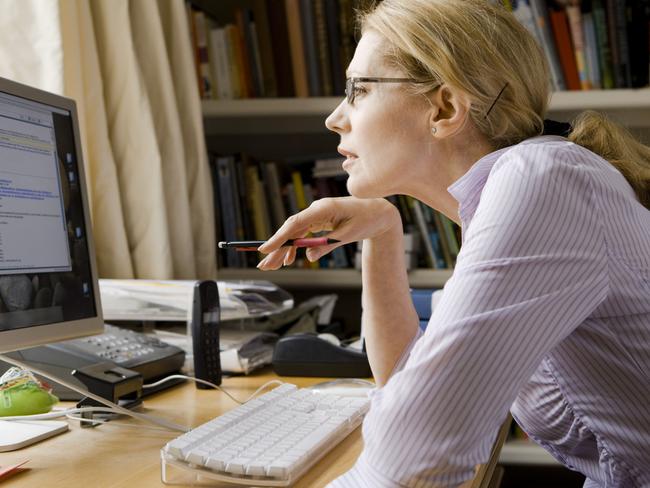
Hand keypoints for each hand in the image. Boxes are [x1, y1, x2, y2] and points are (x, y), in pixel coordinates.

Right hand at [256, 197, 401, 269]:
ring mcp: (317, 214)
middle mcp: (316, 209)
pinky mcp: (320, 220)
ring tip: (273, 266)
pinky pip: (303, 234)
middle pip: (291, 230)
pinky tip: (290, 259)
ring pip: (294, 233)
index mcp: (323, 209)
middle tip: (265, 265)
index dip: (279, 237)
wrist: (379, 212)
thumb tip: (310, 257)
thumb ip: (328, 245)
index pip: (295, 223)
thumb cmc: (367, 220)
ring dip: (284, 250)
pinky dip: (296, 246)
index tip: (265, 249)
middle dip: (277, 248)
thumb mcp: (349, 235)